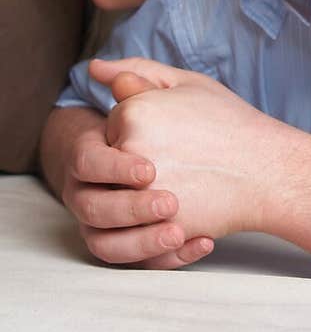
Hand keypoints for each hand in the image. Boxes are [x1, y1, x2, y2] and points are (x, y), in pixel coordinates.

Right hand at [59, 85, 214, 267]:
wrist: (196, 156)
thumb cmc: (171, 121)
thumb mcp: (163, 96)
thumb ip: (138, 79)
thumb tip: (100, 67)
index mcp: (91, 154)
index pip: (87, 163)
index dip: (115, 167)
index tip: (150, 169)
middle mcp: (90, 193)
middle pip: (94, 209)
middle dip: (131, 209)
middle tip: (170, 203)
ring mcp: (110, 224)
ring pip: (109, 246)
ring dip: (144, 242)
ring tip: (182, 230)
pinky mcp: (134, 247)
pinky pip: (142, 264)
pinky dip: (170, 259)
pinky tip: (203, 242)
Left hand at [90, 57, 285, 244]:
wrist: (268, 172)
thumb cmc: (232, 124)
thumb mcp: (188, 84)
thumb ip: (138, 71)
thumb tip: (94, 69)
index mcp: (133, 112)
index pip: (112, 127)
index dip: (144, 133)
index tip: (173, 135)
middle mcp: (130, 150)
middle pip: (110, 164)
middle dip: (138, 166)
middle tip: (179, 160)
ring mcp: (140, 192)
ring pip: (117, 200)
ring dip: (141, 196)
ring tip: (181, 185)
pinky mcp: (155, 225)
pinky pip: (135, 229)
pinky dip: (153, 223)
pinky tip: (185, 206)